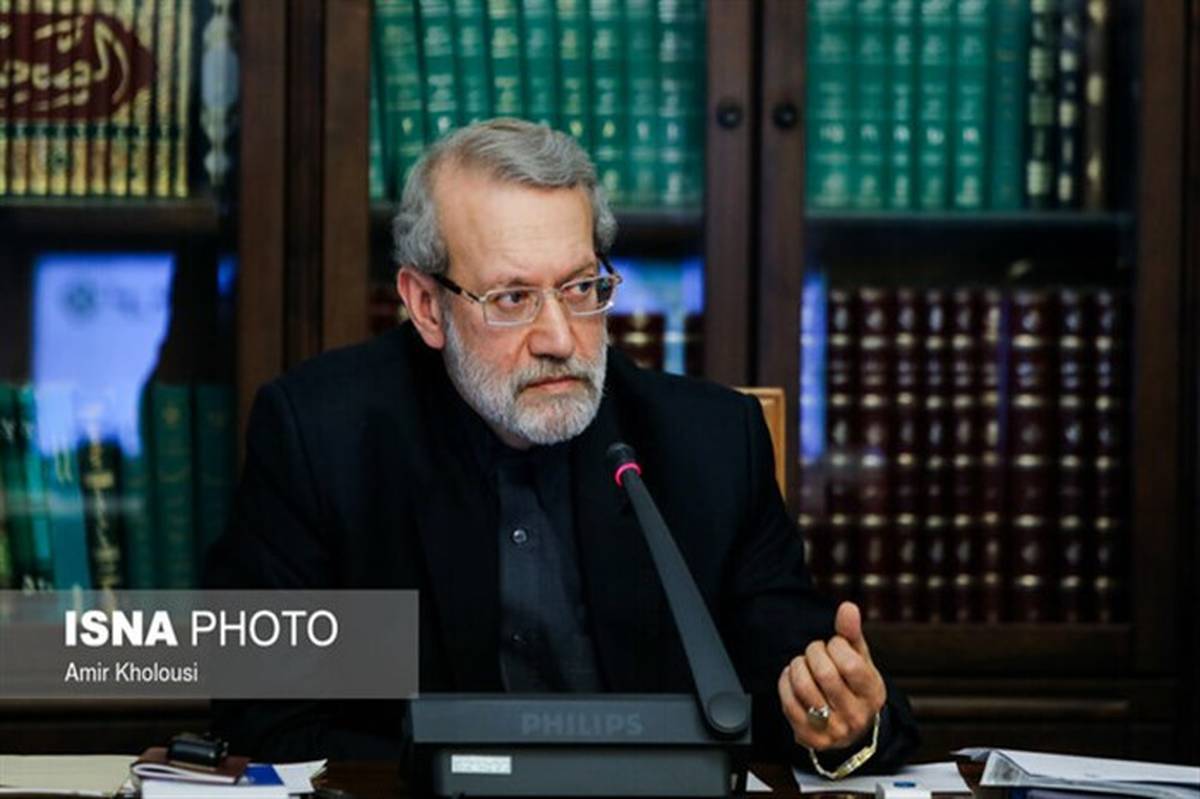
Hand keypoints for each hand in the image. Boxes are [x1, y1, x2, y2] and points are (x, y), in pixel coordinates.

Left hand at [777, 601, 886, 750]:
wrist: (849, 727)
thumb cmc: (853, 684)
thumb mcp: (859, 658)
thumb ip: (851, 633)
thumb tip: (848, 607)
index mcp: (872, 694)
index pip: (850, 664)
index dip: (836, 646)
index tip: (834, 645)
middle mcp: (855, 716)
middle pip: (825, 674)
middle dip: (813, 653)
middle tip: (815, 652)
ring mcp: (833, 730)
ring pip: (804, 688)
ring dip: (797, 666)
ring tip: (803, 663)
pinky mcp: (810, 738)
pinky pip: (789, 704)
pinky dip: (785, 683)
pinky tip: (792, 677)